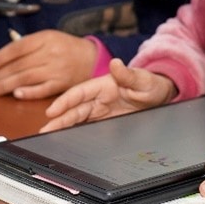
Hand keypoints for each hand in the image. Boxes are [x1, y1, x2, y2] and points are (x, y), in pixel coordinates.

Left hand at [0, 30, 97, 99]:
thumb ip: (27, 45)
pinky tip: (16, 94)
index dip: (0, 57)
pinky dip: (29, 92)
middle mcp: (50, 53)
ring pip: (27, 77)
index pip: (17, 48)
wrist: (92, 58)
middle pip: (19, 65)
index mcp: (45, 38)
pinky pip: (42, 89)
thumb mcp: (49, 38)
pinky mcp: (62, 84)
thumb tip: (1, 58)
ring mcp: (56, 69)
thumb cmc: (66, 48)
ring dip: (6, 85)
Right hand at [40, 59, 176, 131]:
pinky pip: (87, 127)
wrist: (160, 97)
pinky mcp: (105, 122)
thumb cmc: (150, 84)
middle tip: (44, 130)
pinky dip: (75, 133)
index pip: (80, 93)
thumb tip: (116, 63)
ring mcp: (101, 111)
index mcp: (104, 85)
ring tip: (48, 137)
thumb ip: (128, 74)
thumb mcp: (143, 79)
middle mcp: (99, 98)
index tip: (52, 111)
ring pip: (78, 119)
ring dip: (63, 127)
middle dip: (59, 119)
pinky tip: (65, 140)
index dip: (65, 101)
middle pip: (75, 109)